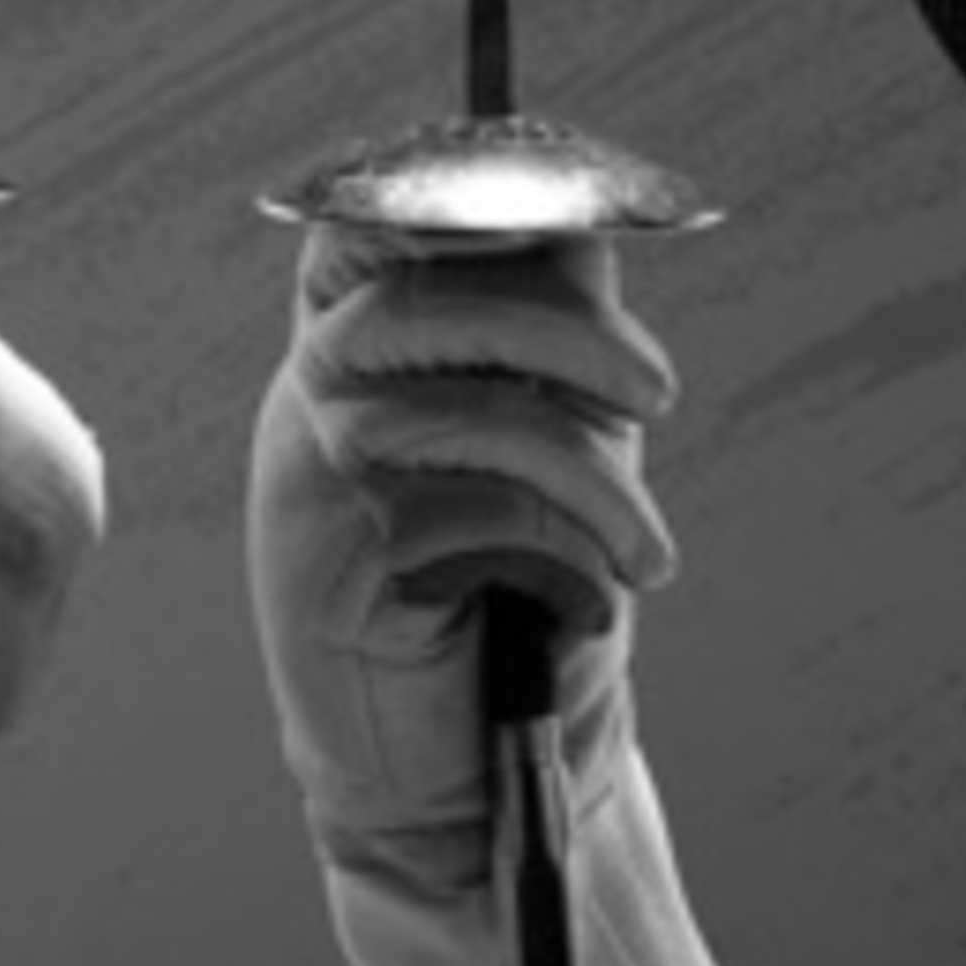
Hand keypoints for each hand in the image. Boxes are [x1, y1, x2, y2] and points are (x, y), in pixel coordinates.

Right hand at [248, 223, 677, 893]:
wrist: (468, 777)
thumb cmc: (517, 586)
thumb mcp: (553, 431)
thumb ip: (551, 321)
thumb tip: (584, 215)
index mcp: (356, 334)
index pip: (371, 217)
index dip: (456, 187)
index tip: (562, 196)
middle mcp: (313, 388)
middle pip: (423, 289)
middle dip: (564, 331)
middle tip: (657, 396)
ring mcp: (308, 473)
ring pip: (464, 408)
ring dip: (591, 482)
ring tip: (646, 555)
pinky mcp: (328, 566)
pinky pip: (474, 518)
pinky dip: (558, 564)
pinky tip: (570, 608)